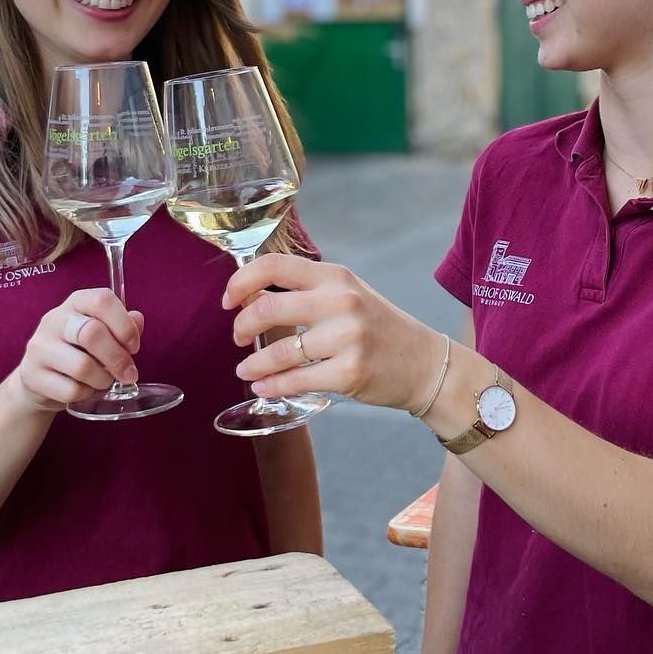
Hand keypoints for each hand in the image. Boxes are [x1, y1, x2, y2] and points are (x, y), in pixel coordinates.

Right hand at [14, 288, 143, 413]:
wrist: (39, 379)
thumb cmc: (79, 351)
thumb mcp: (102, 333)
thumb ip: (123, 326)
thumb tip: (137, 320)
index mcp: (76, 302)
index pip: (102, 300)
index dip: (124, 325)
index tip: (134, 346)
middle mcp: (54, 319)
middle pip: (92, 332)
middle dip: (118, 358)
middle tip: (129, 373)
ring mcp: (39, 347)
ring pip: (82, 366)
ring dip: (103, 379)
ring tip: (104, 381)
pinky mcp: (32, 376)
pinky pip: (70, 390)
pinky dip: (85, 394)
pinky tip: (84, 390)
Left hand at [224, 254, 440, 411]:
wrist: (423, 363)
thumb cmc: (377, 327)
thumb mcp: (347, 294)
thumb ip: (307, 291)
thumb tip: (250, 296)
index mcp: (335, 276)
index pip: (274, 265)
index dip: (241, 281)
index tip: (229, 300)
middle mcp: (340, 302)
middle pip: (268, 309)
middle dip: (241, 327)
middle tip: (237, 338)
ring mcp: (346, 338)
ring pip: (279, 352)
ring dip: (252, 365)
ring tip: (246, 371)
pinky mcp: (349, 373)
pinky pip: (296, 381)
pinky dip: (272, 387)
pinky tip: (264, 388)